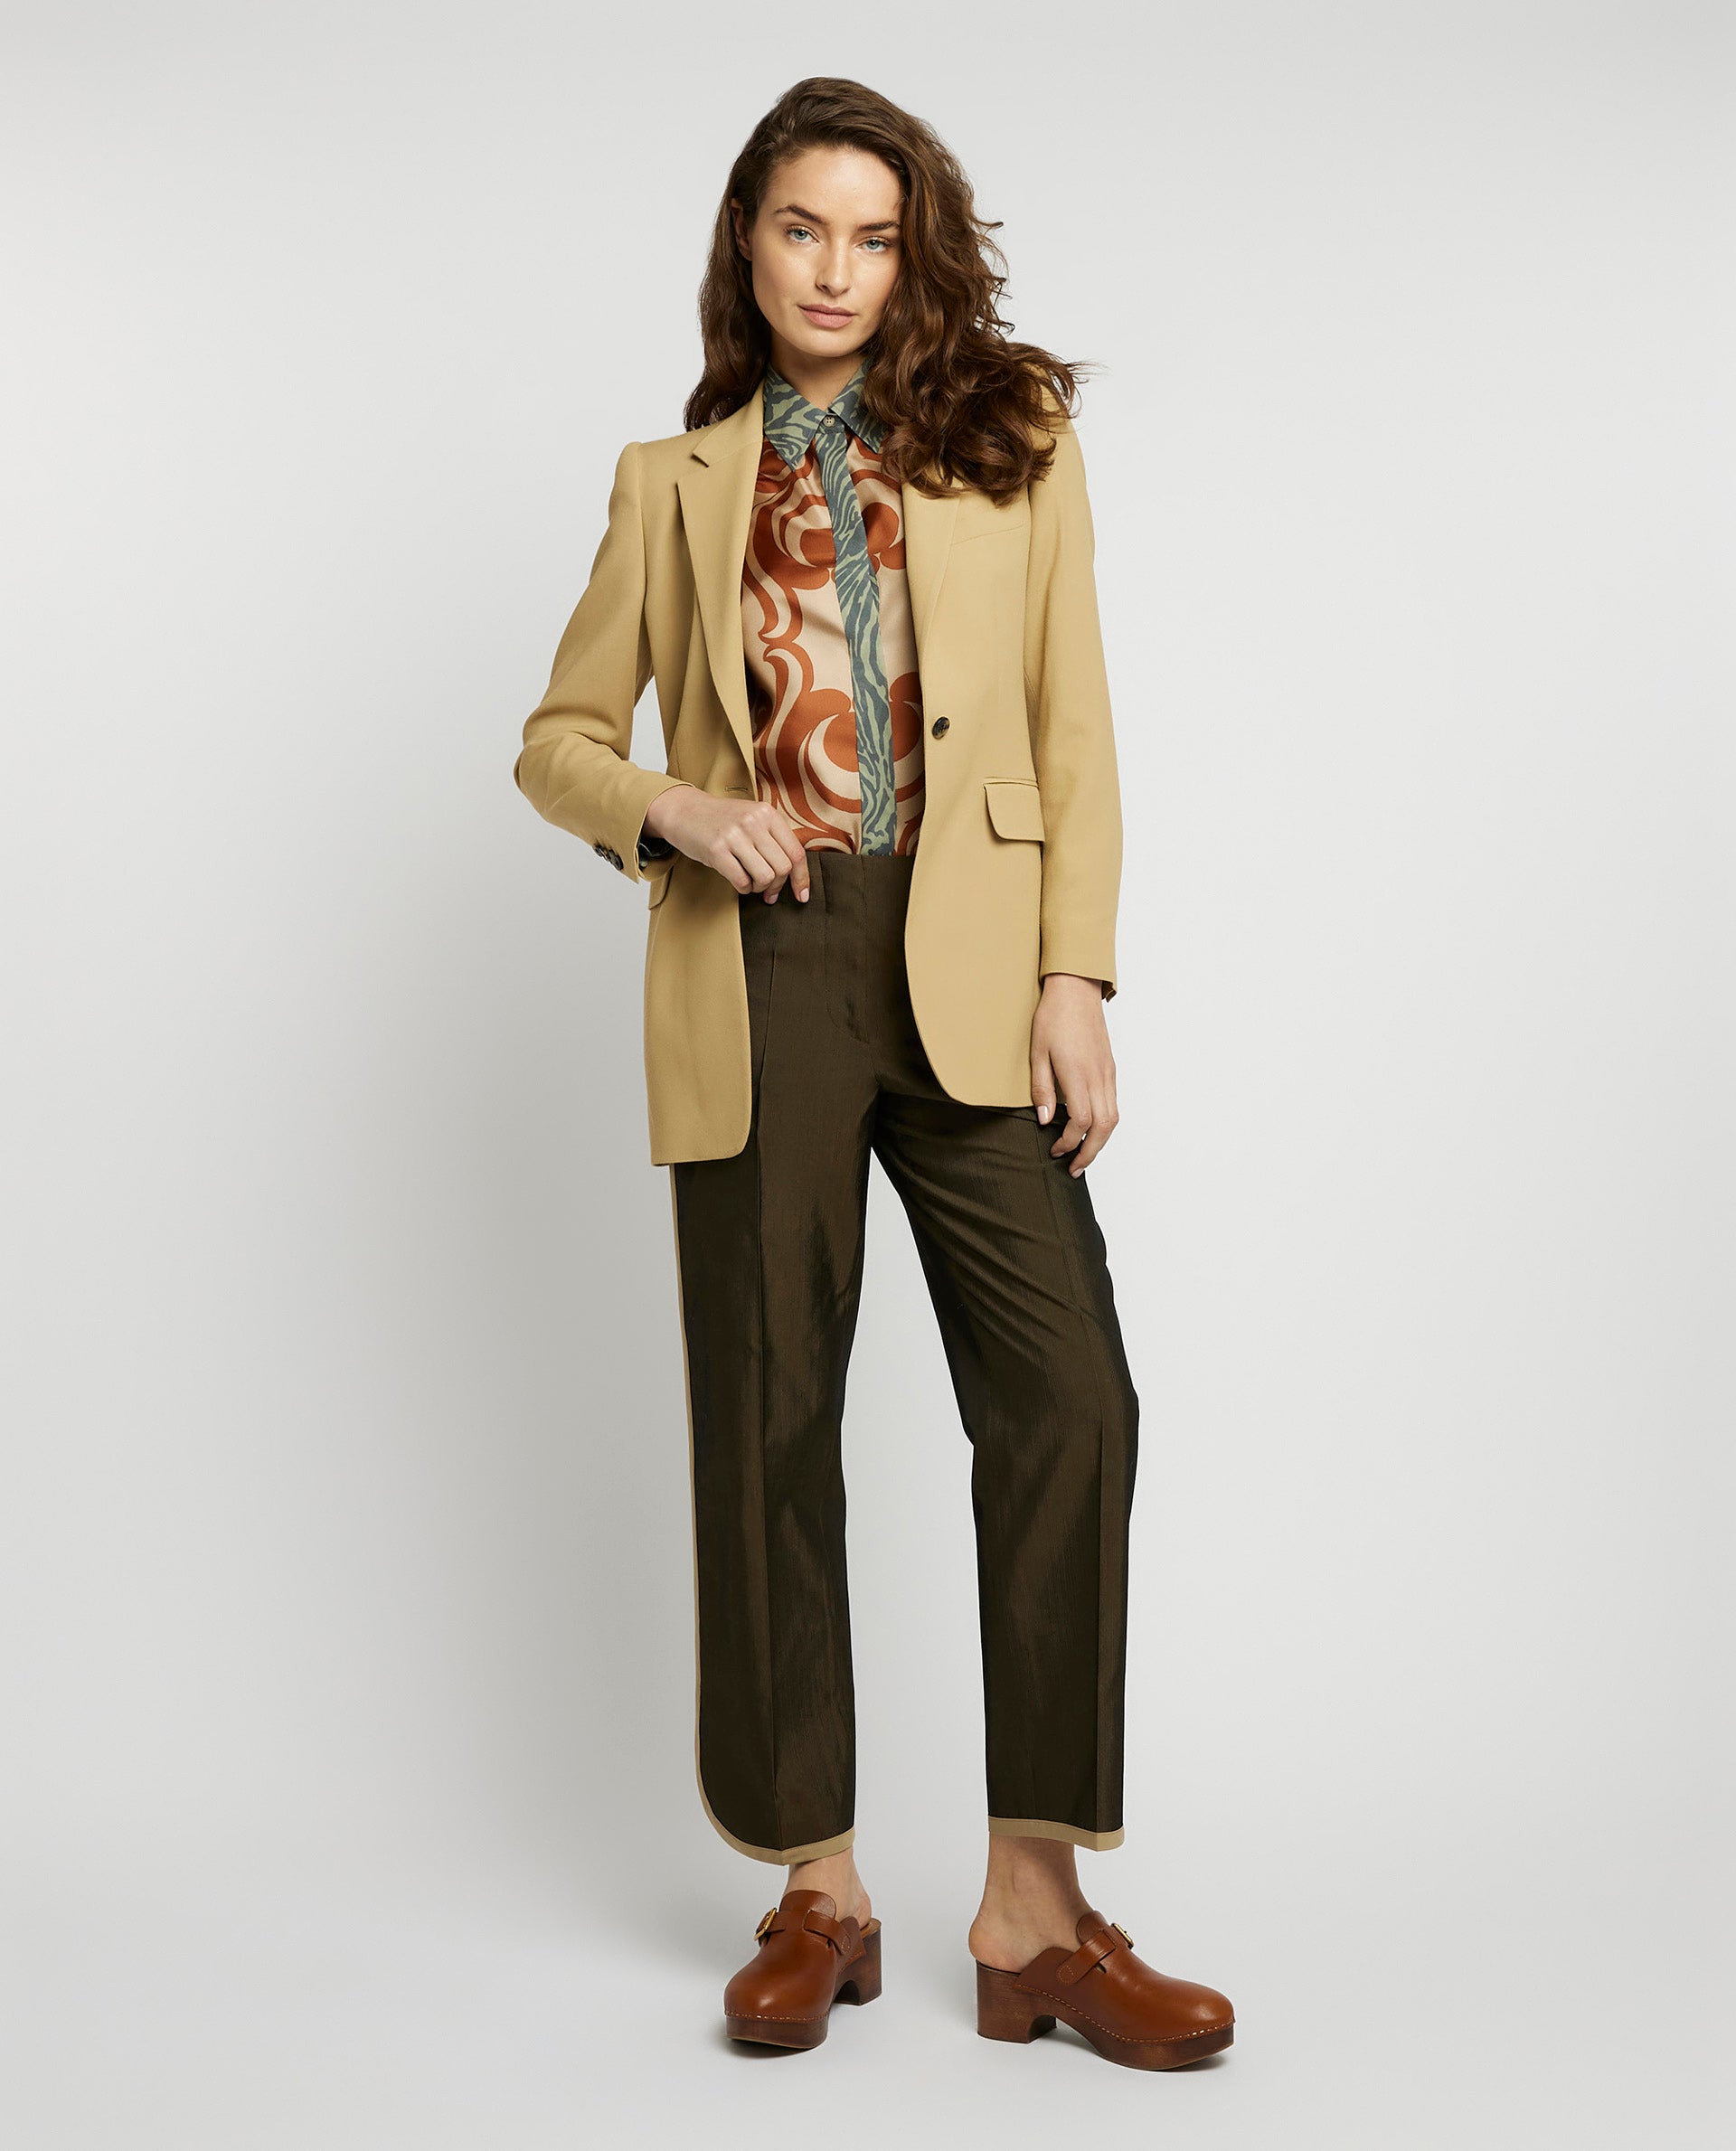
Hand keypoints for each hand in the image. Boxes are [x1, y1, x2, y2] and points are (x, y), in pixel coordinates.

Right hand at [644, 785, 811, 902]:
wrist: (684, 811)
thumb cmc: (721, 820)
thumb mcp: (752, 819)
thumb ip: (774, 839)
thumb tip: (795, 874)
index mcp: (767, 813)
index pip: (796, 852)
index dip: (801, 878)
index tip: (801, 895)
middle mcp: (754, 822)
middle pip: (782, 868)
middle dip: (777, 886)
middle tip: (768, 891)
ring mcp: (735, 835)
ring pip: (765, 876)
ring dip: (759, 888)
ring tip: (751, 883)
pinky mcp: (716, 850)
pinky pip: (742, 881)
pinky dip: (743, 888)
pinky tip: (738, 881)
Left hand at [1030, 974, 1117, 1173]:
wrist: (1076, 989)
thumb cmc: (1053, 1017)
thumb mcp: (1037, 1053)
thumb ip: (1042, 1089)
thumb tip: (1046, 1120)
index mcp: (1079, 1074)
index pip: (1082, 1122)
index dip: (1069, 1142)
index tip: (1054, 1150)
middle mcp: (1099, 1076)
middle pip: (1104, 1127)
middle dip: (1091, 1152)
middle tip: (1075, 1169)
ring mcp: (1108, 1073)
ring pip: (1113, 1117)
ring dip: (1100, 1141)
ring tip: (1084, 1154)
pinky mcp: (1110, 1068)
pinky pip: (1113, 1103)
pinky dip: (1105, 1123)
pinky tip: (1091, 1129)